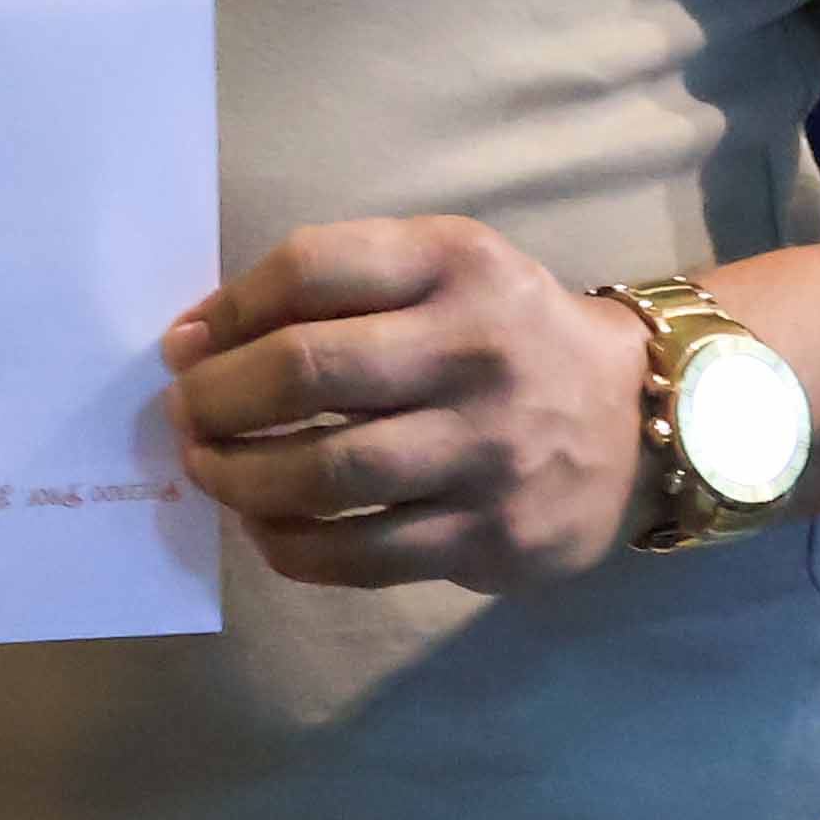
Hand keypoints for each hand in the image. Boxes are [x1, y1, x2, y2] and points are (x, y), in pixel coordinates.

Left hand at [161, 217, 655, 591]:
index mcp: (455, 263)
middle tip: (182, 413)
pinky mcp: (491, 535)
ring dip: (237, 477)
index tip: (184, 344)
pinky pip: (360, 555)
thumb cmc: (505, 334)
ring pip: (324, 474)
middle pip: (306, 370)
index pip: (310, 269)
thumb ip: (336, 287)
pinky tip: (264, 526)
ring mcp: (487, 450)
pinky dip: (289, 545)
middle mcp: (476, 349)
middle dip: (216, 397)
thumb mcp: (444, 270)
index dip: (225, 309)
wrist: (636, 417)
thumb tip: (195, 340)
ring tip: (207, 470)